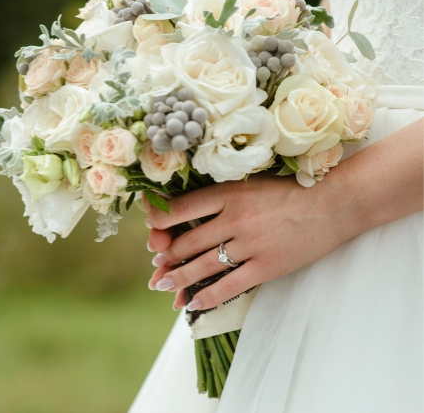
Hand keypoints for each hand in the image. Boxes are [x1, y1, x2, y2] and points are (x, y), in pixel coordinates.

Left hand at [142, 174, 348, 310]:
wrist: (335, 203)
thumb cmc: (291, 190)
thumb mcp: (249, 183)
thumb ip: (220, 196)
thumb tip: (185, 211)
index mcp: (228, 193)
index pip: (178, 208)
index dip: (158, 221)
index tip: (151, 227)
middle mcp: (234, 219)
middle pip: (186, 242)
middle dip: (165, 255)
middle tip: (156, 264)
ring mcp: (251, 244)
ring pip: (202, 266)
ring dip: (177, 277)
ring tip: (162, 283)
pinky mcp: (267, 266)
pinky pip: (229, 286)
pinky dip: (207, 297)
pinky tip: (192, 303)